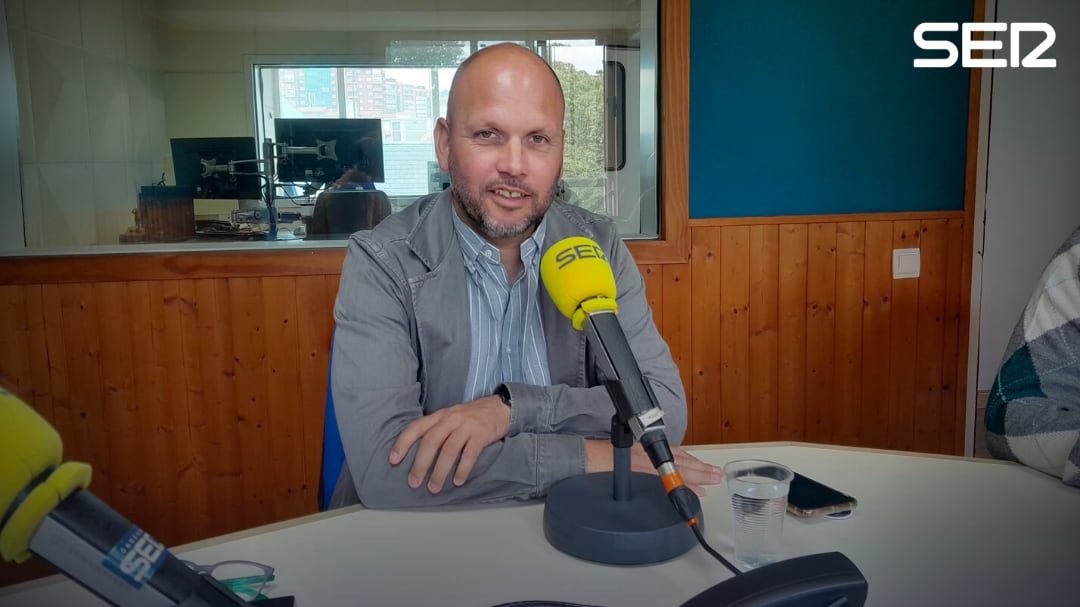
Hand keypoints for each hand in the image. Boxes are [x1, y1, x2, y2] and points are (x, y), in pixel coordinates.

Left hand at [389, 396, 510, 492]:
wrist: (500, 408)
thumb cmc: (472, 417)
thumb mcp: (451, 417)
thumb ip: (437, 430)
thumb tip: (418, 454)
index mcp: (440, 415)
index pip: (416, 427)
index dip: (403, 443)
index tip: (393, 460)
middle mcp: (451, 419)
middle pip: (431, 441)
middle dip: (420, 464)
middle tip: (414, 482)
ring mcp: (467, 426)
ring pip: (449, 450)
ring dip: (440, 471)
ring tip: (434, 488)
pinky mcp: (482, 434)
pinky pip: (469, 454)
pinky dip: (462, 469)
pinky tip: (458, 482)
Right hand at [584, 440, 722, 495]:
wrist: (583, 456)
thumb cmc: (599, 453)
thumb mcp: (624, 449)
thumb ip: (639, 456)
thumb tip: (649, 468)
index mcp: (645, 447)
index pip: (674, 454)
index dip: (691, 462)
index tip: (704, 469)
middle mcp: (648, 453)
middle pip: (679, 462)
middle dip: (699, 470)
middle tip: (715, 476)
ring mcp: (644, 464)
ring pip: (674, 471)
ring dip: (694, 478)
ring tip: (708, 484)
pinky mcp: (638, 473)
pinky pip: (663, 481)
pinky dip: (676, 486)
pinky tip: (687, 492)